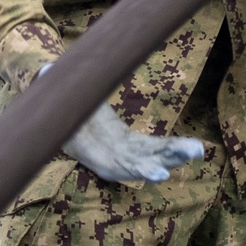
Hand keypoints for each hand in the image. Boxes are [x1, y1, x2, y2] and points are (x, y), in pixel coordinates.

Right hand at [39, 67, 203, 182]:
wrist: (76, 136)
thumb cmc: (66, 125)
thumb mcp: (58, 113)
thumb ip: (53, 92)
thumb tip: (46, 70)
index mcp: (102, 157)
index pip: (123, 165)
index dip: (140, 169)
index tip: (158, 174)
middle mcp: (121, 161)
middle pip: (145, 164)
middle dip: (163, 163)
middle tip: (181, 163)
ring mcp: (134, 155)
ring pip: (158, 157)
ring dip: (178, 154)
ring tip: (199, 151)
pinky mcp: (142, 147)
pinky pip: (161, 148)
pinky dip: (176, 148)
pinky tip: (197, 150)